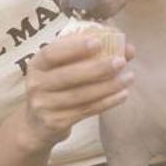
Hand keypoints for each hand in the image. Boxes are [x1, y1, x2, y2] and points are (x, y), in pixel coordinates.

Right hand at [15, 33, 133, 151]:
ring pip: (80, 95)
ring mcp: (44, 105)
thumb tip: (126, 47)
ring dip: (107, 86)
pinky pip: (85, 110)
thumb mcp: (62, 68)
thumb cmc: (56, 87)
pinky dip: (106, 102)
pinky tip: (123, 95)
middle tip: (121, 61)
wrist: (36, 124)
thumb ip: (89, 54)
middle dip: (97, 68)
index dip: (74, 47)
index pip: (52, 53)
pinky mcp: (56, 122)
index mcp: (37, 64)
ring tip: (129, 77)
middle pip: (68, 76)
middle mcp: (36, 84)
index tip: (99, 41)